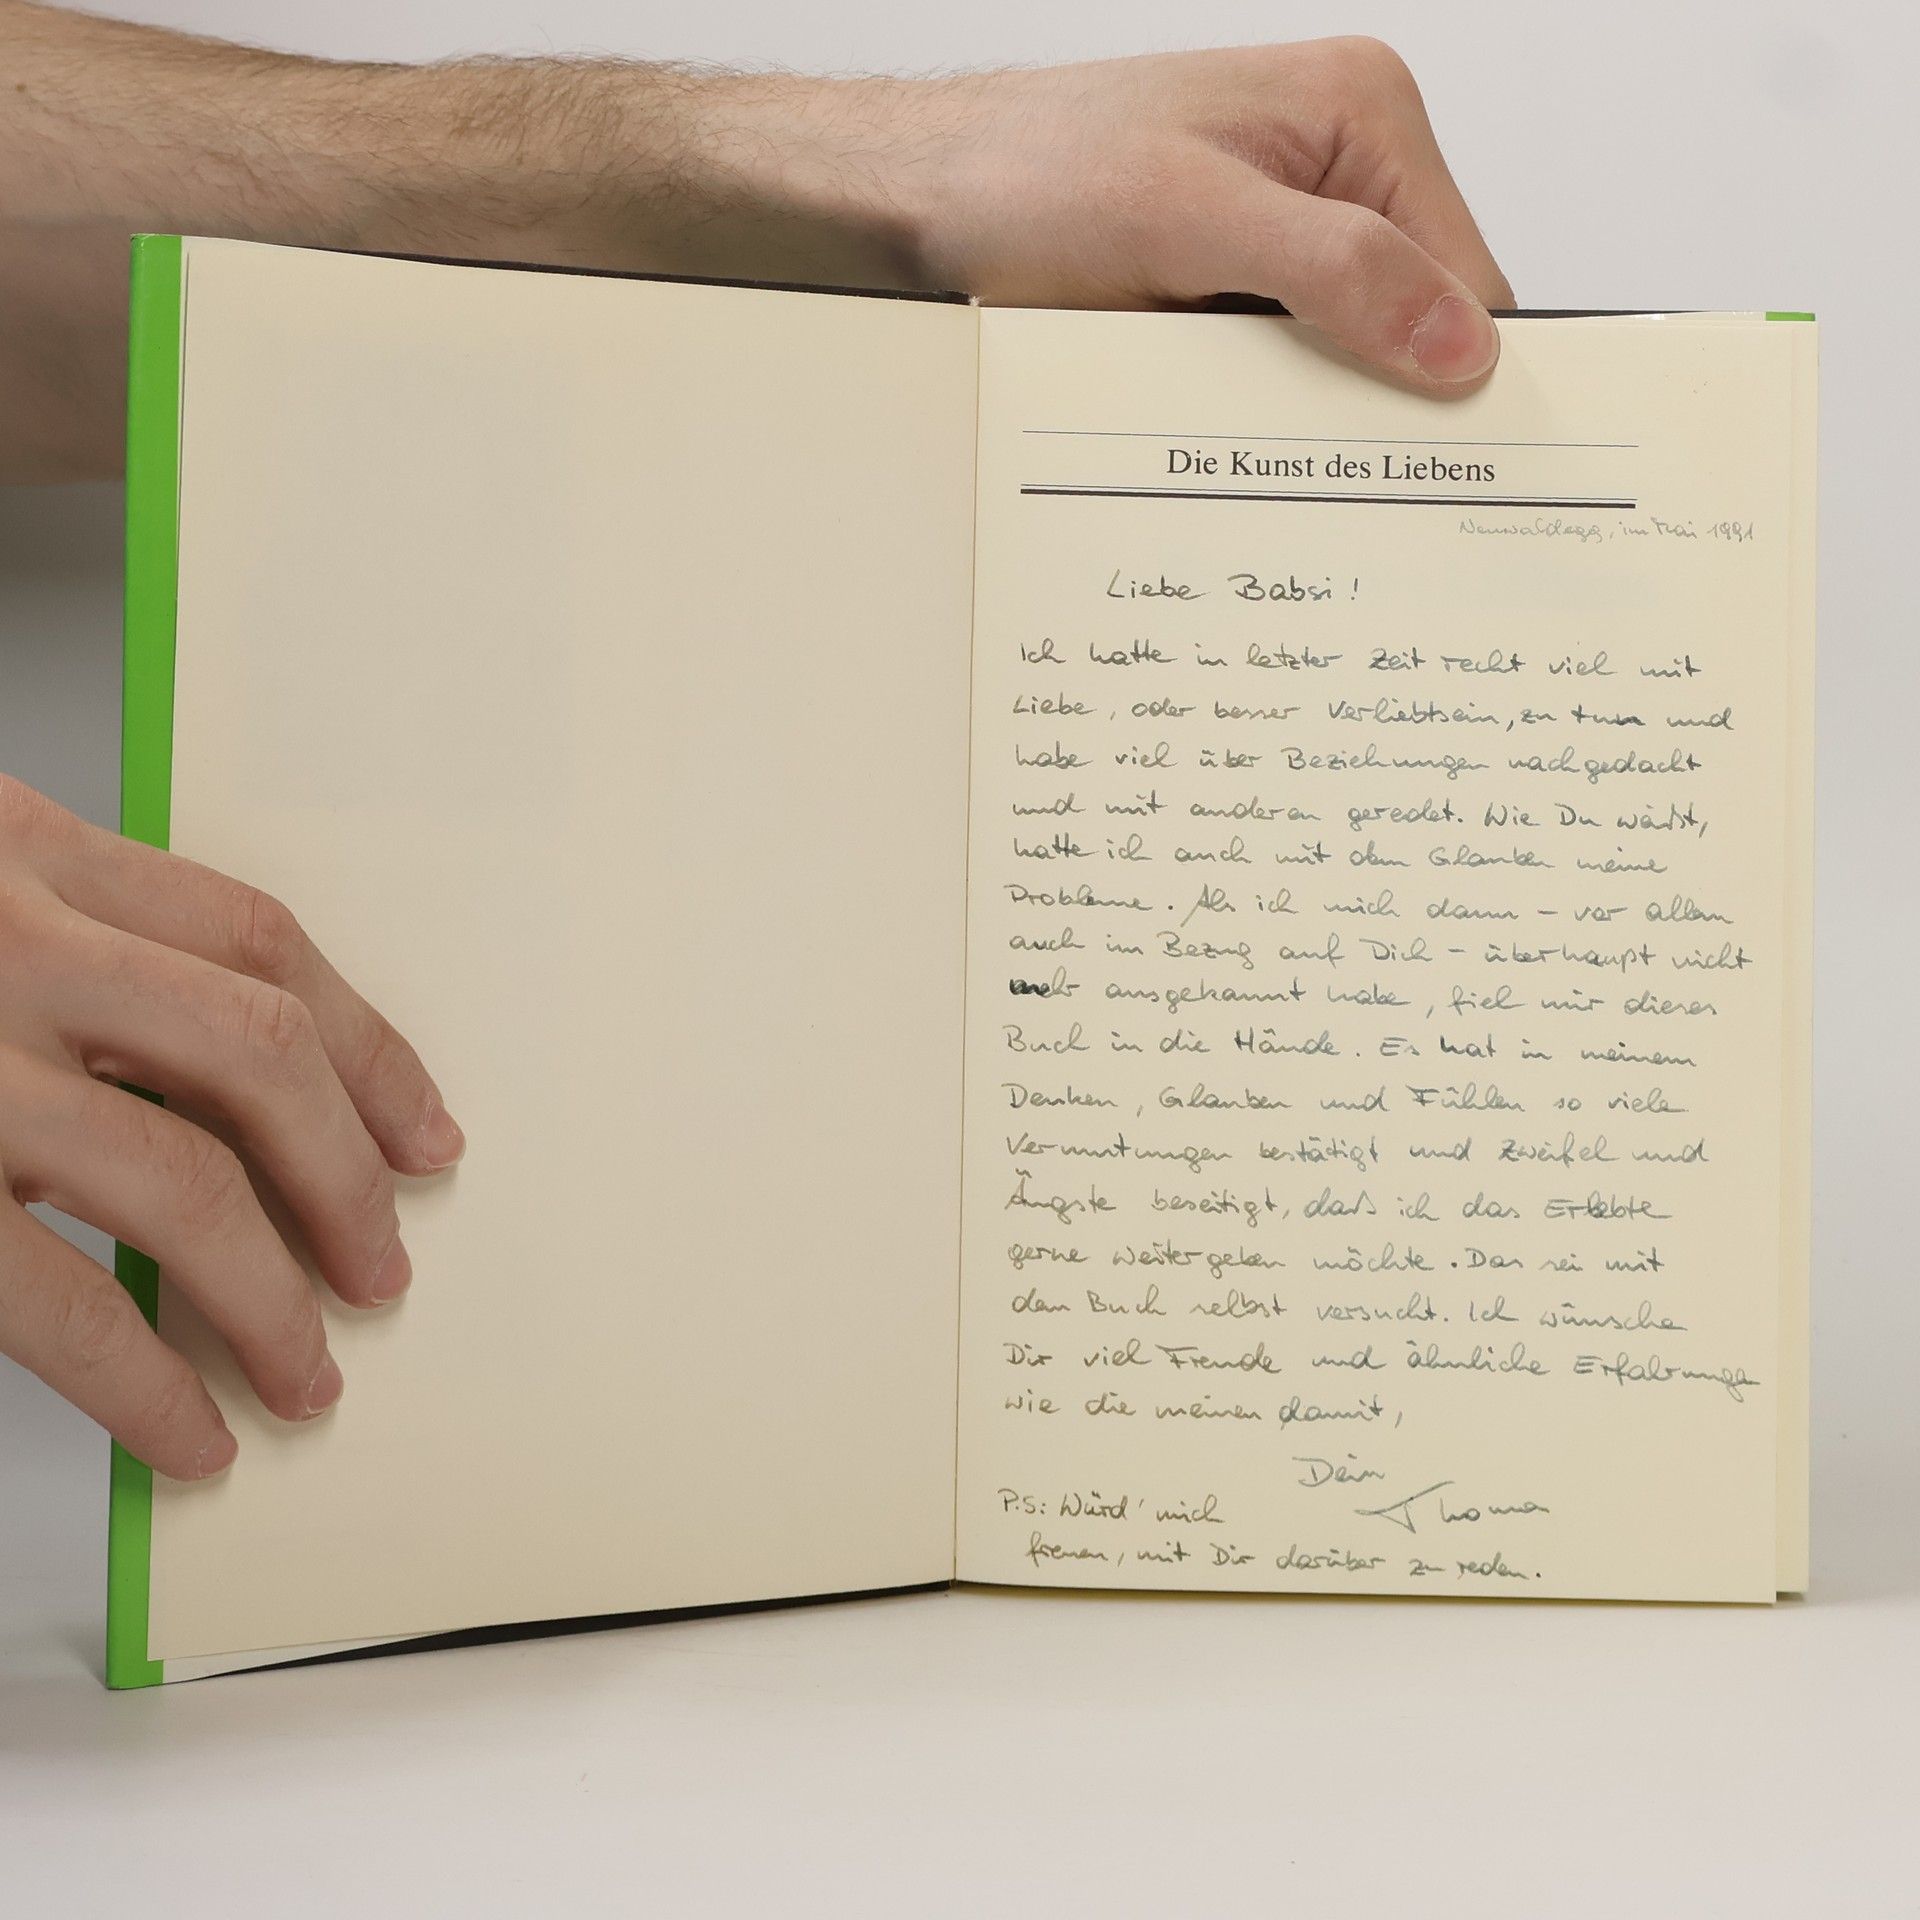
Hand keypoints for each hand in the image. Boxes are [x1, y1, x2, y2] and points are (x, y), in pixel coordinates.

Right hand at [0, 775, 461, 1477]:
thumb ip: (60, 932)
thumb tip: (226, 1072)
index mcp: (15, 849)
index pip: (257, 941)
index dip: (369, 1045)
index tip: (424, 1130)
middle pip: (256, 1053)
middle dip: (347, 1175)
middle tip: (386, 1264)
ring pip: (180, 1184)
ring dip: (271, 1297)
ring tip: (311, 1374)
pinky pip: (57, 1302)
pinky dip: (147, 1381)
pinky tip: (190, 1431)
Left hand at [717, 40, 1513, 390]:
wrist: (926, 198)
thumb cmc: (1031, 175)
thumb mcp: (1188, 220)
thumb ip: (1335, 272)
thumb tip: (1458, 344)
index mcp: (1362, 115)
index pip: (1471, 276)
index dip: (1460, 377)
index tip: (1444, 469)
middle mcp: (1339, 164)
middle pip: (1417, 320)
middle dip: (1383, 399)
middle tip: (1349, 482)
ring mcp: (1287, 226)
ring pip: (1349, 354)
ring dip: (1314, 412)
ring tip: (1271, 452)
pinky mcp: (1235, 280)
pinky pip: (1285, 362)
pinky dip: (1264, 407)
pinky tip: (1230, 431)